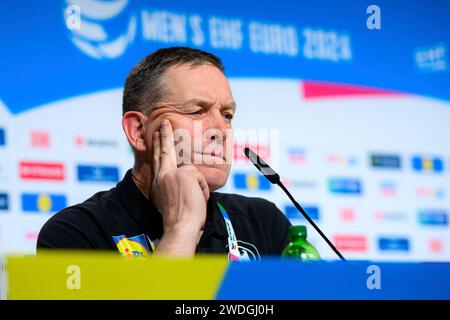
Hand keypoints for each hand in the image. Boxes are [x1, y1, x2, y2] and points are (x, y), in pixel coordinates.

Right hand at [151, 119, 209, 255]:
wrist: (180, 226)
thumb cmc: (179, 219)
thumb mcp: (172, 200)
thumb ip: (175, 186)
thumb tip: (185, 178)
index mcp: (158, 183)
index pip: (158, 160)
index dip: (157, 147)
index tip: (155, 136)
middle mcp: (162, 176)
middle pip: (165, 151)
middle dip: (164, 135)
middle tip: (164, 123)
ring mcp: (172, 174)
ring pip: (193, 172)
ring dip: (199, 189)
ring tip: (195, 201)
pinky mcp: (185, 174)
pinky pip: (201, 179)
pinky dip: (203, 191)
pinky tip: (197, 201)